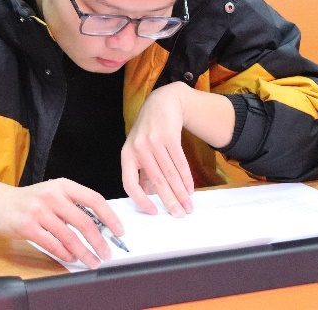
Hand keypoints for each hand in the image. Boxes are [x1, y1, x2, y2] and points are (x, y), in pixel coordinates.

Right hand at [0, 177, 123, 269]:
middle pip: (84, 222)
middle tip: (107, 252)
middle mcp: (52, 195)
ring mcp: (39, 211)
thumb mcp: (52, 193)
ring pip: (70, 237)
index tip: (119, 231)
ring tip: (92, 261)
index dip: (109, 217)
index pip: (94, 199)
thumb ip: (72, 205)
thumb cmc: (29, 199)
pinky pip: (53, 244)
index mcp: (63, 185)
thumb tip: (99, 225)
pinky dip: (65, 254)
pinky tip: (71, 258)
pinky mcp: (28, 227)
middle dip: (99, 241)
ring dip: (84, 252)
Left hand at [121, 82, 194, 217]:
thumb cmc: (149, 130)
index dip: (140, 200)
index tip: (153, 212)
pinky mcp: (169, 136)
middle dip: (169, 200)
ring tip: (188, 205)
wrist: (163, 103)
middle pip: (155, 180)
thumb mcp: (139, 149)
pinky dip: (186, 178)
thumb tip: (149, 196)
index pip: (129, 183)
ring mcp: (154, 141)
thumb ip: (143, 171)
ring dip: (181, 192)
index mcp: (127, 155)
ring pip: (170, 173)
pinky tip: (190, 188)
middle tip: (179, 214)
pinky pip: (180, 162)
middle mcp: (138, 148)